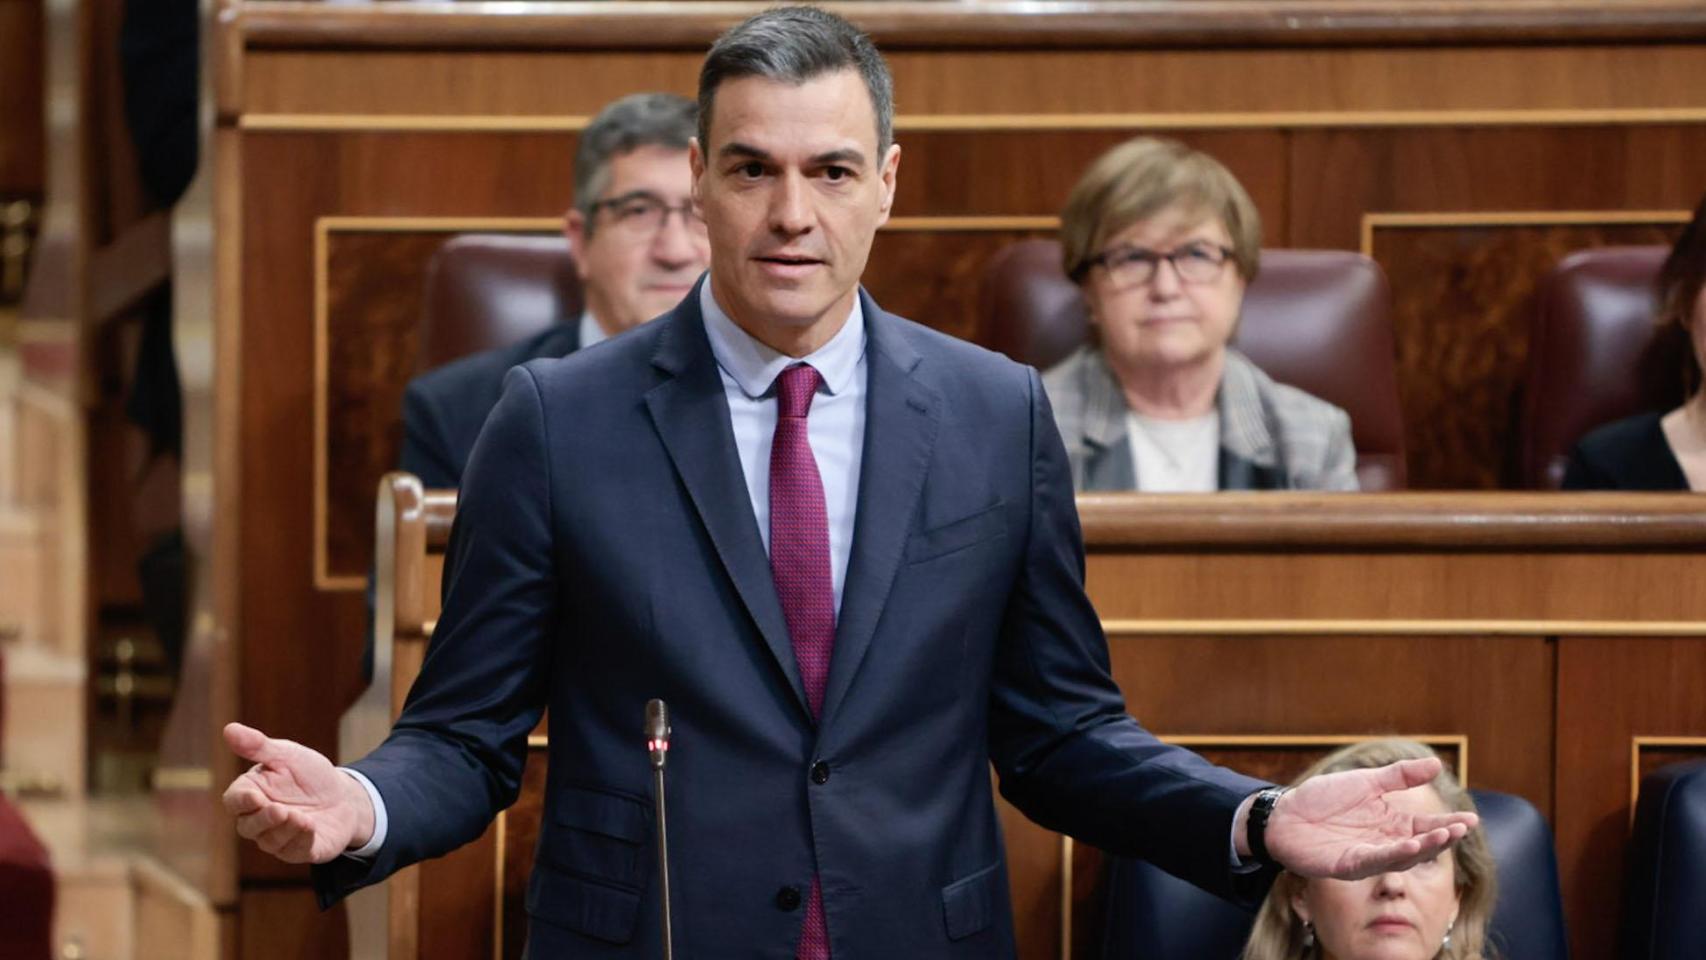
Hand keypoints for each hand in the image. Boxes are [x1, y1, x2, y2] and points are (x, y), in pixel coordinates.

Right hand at [221, 722, 375, 863]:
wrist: (344, 796)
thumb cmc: (309, 774)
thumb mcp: (287, 755)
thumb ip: (258, 746)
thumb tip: (229, 729)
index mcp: (251, 794)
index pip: (234, 801)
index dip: (241, 801)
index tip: (254, 797)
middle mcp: (259, 820)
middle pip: (248, 827)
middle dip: (263, 819)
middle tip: (279, 810)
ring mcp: (278, 838)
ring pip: (270, 841)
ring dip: (284, 830)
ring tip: (301, 817)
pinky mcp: (298, 850)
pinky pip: (294, 851)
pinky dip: (300, 840)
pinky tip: (310, 827)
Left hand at [1261, 757, 1478, 879]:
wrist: (1285, 813)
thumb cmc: (1323, 799)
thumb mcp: (1366, 782)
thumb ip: (1399, 776)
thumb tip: (1437, 764)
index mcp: (1390, 823)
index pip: (1426, 826)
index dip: (1448, 824)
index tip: (1471, 820)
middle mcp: (1383, 842)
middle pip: (1420, 843)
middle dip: (1443, 837)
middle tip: (1463, 828)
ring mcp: (1367, 856)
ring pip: (1402, 855)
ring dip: (1424, 847)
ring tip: (1444, 836)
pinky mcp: (1348, 865)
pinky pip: (1374, 861)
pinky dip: (1393, 853)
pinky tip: (1410, 845)